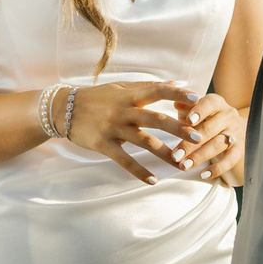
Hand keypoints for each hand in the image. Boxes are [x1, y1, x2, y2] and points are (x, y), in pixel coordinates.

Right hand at [65, 80, 194, 183]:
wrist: (63, 109)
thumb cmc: (96, 97)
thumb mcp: (120, 88)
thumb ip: (148, 87)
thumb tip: (177, 82)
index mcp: (128, 95)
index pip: (156, 91)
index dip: (175, 94)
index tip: (196, 98)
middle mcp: (123, 111)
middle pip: (155, 118)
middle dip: (178, 128)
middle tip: (198, 137)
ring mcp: (113, 128)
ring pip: (143, 142)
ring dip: (164, 153)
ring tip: (181, 164)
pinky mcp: (103, 145)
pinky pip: (124, 160)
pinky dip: (139, 171)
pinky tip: (153, 180)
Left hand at [174, 90, 246, 185]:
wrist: (231, 128)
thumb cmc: (205, 118)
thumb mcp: (194, 111)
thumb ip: (186, 108)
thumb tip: (177, 104)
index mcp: (217, 103)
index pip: (210, 104)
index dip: (200, 111)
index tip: (188, 121)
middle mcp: (229, 116)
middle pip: (209, 129)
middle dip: (190, 143)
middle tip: (175, 155)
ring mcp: (235, 133)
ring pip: (217, 145)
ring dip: (199, 157)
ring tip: (184, 166)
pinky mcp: (239, 149)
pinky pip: (230, 160)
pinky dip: (217, 169)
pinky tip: (203, 175)